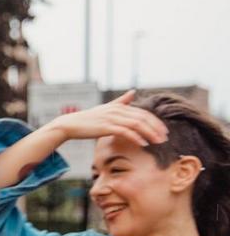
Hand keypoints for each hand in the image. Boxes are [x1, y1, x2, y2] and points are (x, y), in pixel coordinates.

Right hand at [48, 90, 167, 146]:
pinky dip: (136, 137)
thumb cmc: (89, 118)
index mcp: (120, 106)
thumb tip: (133, 91)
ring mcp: (112, 118)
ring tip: (158, 142)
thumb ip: (122, 101)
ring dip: (150, 134)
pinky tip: (143, 144)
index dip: (155, 122)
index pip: (143, 113)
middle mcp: (118, 110)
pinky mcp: (106, 127)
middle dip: (156, 128)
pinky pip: (125, 132)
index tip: (164, 131)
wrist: (71, 124)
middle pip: (143, 118)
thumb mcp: (107, 108)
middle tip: (165, 138)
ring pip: (137, 124)